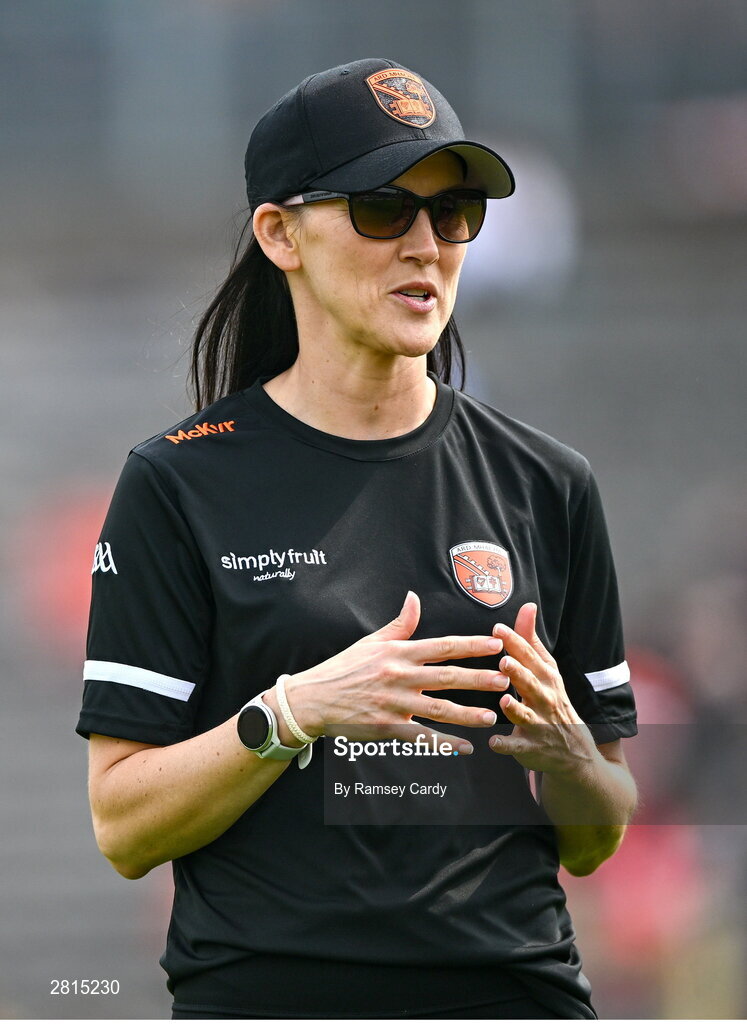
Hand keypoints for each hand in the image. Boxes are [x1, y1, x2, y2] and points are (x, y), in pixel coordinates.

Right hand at [276, 591, 506, 753]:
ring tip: (493, 716)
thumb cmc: (343, 668)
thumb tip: (414, 598)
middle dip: (479, 678)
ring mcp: (394, 703)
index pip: (442, 646)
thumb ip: (399, 624)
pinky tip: (466, 747)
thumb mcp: (371, 641)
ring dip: (468, 713)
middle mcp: (400, 676)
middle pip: (447, 677)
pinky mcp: (387, 727)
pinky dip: (445, 744)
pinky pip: (422, 737)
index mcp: (399, 653)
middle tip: (506, 680)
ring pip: (439, 709)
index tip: (496, 645)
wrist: (313, 698)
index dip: (471, 645)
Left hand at [488, 603, 596, 774]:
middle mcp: (545, 698)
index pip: (530, 657)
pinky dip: (507, 745)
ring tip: (504, 700)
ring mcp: (540, 724)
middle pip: (531, 683)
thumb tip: (527, 605)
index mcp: (546, 677)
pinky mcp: (532, 748)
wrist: (575, 752)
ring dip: (515, 708)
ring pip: (526, 715)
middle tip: (503, 661)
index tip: (497, 628)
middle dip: (518, 672)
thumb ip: (531, 640)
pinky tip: (493, 742)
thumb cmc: (552, 700)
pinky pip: (518, 747)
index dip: (515, 643)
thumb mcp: (546, 670)